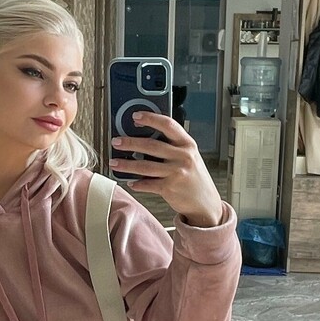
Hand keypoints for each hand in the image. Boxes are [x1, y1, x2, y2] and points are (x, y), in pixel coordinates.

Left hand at [110, 112, 223, 226]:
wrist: (205, 203)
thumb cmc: (194, 177)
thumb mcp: (189, 156)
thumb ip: (173, 146)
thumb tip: (144, 137)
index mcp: (188, 144)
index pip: (168, 125)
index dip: (151, 118)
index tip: (136, 116)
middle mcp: (183, 157)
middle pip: (151, 146)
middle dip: (130, 143)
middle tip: (116, 141)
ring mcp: (177, 173)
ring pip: (145, 166)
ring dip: (126, 164)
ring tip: (114, 162)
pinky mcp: (170, 188)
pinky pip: (147, 184)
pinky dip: (137, 183)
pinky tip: (130, 181)